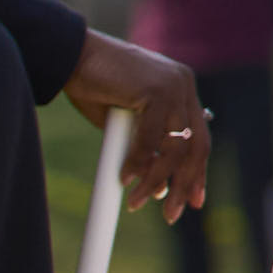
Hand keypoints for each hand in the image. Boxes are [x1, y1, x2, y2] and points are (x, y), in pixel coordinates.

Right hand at [67, 36, 215, 217]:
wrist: (73, 57)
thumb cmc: (94, 88)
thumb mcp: (126, 125)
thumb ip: (146, 147)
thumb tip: (159, 186)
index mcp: (181, 91)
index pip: (199, 139)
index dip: (197, 172)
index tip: (194, 201)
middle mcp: (184, 86)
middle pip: (195, 145)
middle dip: (185, 184)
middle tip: (171, 215)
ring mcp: (175, 85)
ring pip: (175, 145)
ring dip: (156, 179)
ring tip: (138, 202)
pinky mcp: (158, 88)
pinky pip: (152, 137)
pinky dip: (139, 161)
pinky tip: (124, 178)